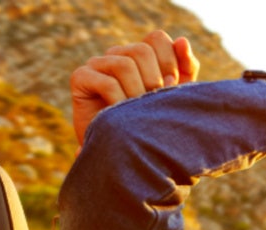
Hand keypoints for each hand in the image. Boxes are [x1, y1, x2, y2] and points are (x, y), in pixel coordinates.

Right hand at [70, 30, 199, 144]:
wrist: (124, 154)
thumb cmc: (151, 124)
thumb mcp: (175, 96)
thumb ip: (186, 69)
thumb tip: (182, 41)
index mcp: (141, 55)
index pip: (157, 38)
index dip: (170, 61)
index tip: (173, 87)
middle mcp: (118, 54)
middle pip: (142, 50)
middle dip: (154, 81)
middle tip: (153, 105)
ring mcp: (97, 63)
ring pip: (125, 65)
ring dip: (137, 94)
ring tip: (137, 113)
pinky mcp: (80, 77)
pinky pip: (106, 83)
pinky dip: (119, 102)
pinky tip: (120, 116)